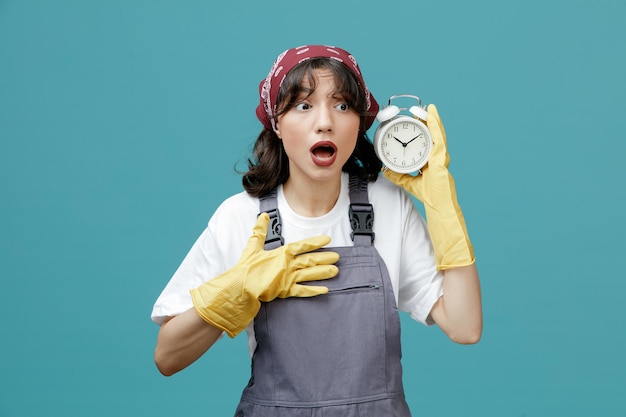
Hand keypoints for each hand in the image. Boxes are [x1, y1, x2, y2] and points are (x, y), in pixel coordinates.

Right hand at [190, 213, 338, 336]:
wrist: (240, 287)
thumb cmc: (245, 267)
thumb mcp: (252, 246)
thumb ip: (259, 231)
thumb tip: (262, 216)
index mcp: (281, 254)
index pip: (301, 246)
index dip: (314, 242)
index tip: (327, 239)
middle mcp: (287, 266)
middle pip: (310, 260)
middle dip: (324, 258)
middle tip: (338, 256)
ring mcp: (287, 279)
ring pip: (309, 274)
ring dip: (323, 272)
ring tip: (336, 271)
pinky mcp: (285, 291)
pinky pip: (302, 291)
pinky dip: (314, 290)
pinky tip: (325, 290)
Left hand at [383, 104, 473, 269]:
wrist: (441, 210)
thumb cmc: (431, 198)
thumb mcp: (410, 183)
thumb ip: (399, 175)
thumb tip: (385, 169)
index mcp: (433, 161)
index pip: (427, 141)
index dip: (422, 129)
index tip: (414, 118)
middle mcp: (439, 158)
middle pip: (433, 135)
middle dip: (426, 121)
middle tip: (419, 109)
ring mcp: (442, 159)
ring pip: (438, 135)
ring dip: (432, 120)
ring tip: (427, 108)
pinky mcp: (442, 162)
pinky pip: (439, 141)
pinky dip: (436, 128)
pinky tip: (432, 117)